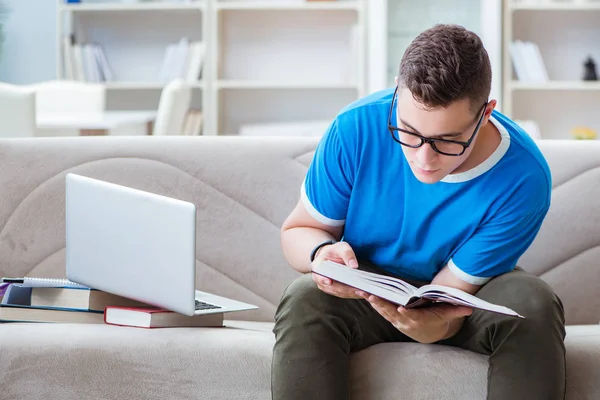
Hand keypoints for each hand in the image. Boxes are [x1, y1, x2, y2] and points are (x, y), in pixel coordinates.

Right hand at [311, 241, 360, 298]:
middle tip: (357, 289)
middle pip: (332, 287)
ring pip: (338, 292)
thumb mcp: (340, 247)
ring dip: (350, 293)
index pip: (319, 275)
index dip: (323, 279)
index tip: (330, 281)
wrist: (331, 257)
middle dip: (345, 289)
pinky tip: (361, 292)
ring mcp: (327, 286)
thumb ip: (346, 253)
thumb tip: (354, 265)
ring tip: (363, 292)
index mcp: (317, 267)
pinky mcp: (334, 290)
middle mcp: (320, 279)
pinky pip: (343, 294)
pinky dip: (352, 294)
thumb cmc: (334, 251)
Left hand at [357, 291, 472, 342]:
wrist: (428, 333)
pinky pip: (380, 310)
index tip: (400, 308)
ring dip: (372, 302)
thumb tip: (470, 308)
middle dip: (381, 305)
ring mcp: (397, 320)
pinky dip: (372, 302)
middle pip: (392, 312)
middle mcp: (405, 321)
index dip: (405, 313)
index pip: (412, 316)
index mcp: (419, 319)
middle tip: (371, 296)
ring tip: (362, 292)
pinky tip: (364, 294)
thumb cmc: (438, 320)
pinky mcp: (391, 317)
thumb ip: (456, 310)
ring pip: (383, 311)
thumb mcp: (448, 315)